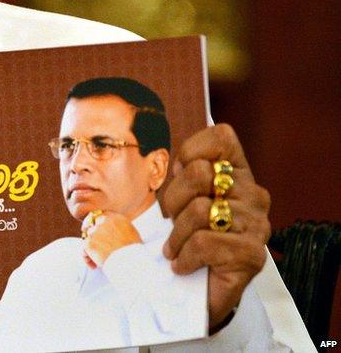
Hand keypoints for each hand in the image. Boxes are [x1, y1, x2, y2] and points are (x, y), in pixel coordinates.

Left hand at [82, 211, 141, 267]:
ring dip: (90, 248)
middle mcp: (104, 221)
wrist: (132, 262)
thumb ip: (119, 227)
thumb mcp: (131, 233)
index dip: (96, 222)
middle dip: (88, 230)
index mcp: (115, 218)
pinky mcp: (89, 243)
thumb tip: (114, 230)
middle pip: (90, 222)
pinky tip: (94, 266)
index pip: (101, 215)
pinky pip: (84, 250)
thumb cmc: (135, 252)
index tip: (95, 228)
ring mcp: (95, 232)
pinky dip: (88, 259)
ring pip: (87, 237)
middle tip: (90, 240)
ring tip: (97, 261)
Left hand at [162, 124, 270, 330]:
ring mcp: (258, 225)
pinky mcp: (253, 255)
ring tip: (176, 249)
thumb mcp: (180, 199)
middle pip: (199, 173)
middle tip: (172, 222)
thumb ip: (184, 174)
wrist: (200, 292)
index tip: (179, 176)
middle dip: (173, 199)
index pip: (221, 136)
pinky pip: (205, 243)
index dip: (191, 151)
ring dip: (177, 235)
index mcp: (238, 174)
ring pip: (200, 210)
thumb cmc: (188, 239)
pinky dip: (185, 257)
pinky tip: (184, 266)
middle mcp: (254, 195)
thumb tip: (175, 161)